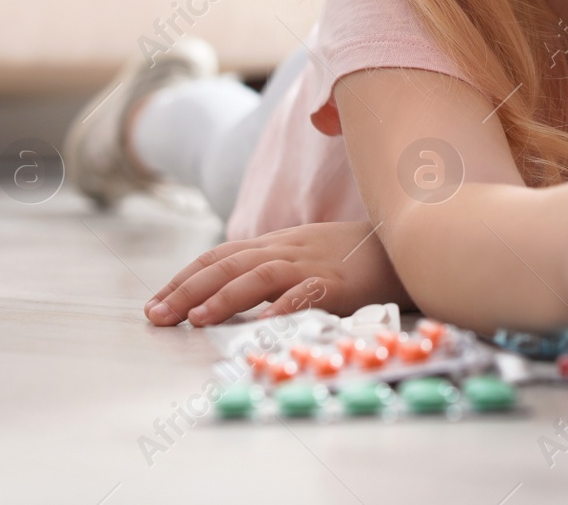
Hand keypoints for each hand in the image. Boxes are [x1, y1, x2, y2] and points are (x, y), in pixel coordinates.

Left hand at [144, 220, 407, 326]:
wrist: (411, 241)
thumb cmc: (359, 255)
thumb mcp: (310, 253)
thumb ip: (276, 268)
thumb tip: (233, 292)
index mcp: (281, 242)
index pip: (222, 255)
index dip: (185, 277)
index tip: (156, 302)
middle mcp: (291, 249)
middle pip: (229, 264)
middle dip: (187, 289)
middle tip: (155, 316)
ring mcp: (315, 264)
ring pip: (259, 275)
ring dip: (223, 297)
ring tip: (195, 319)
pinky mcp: (341, 283)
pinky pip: (309, 293)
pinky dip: (285, 307)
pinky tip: (263, 325)